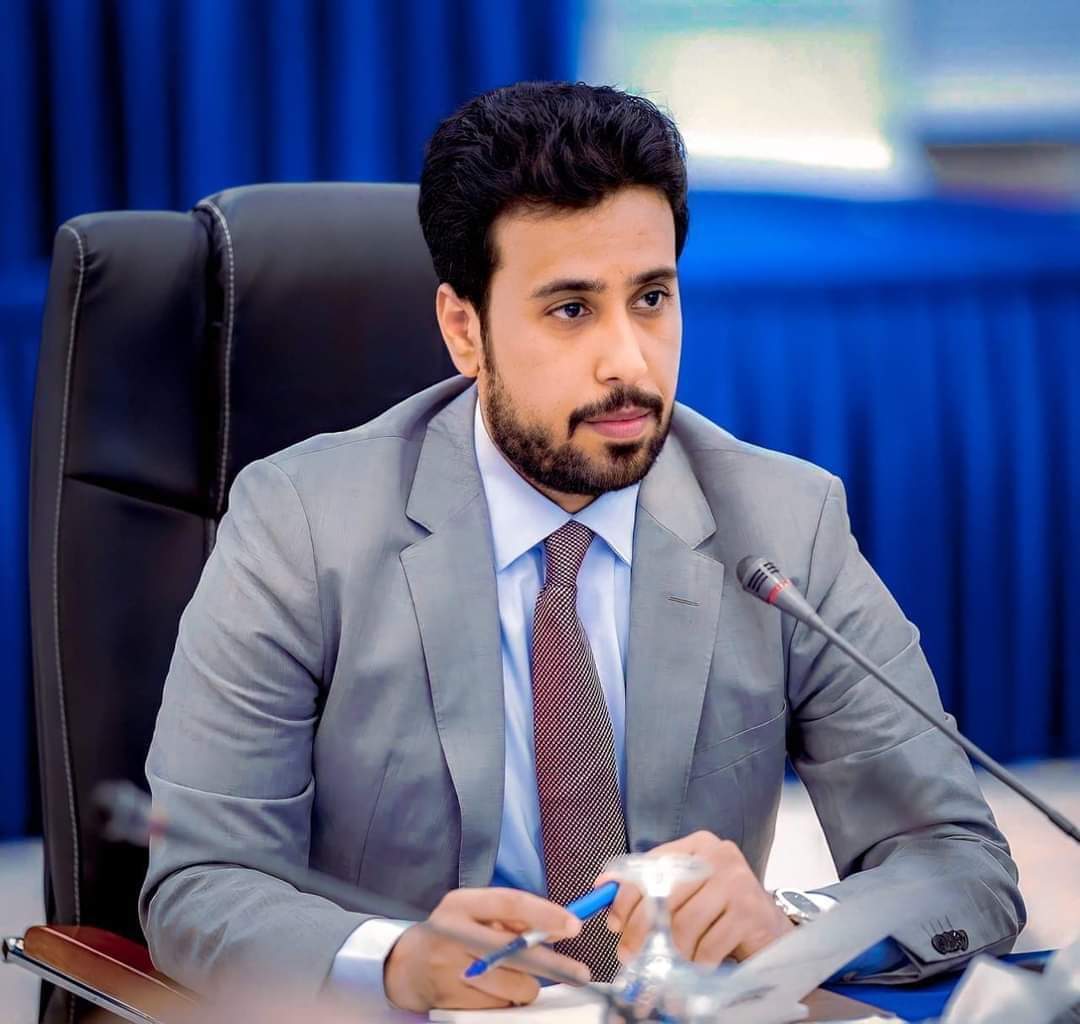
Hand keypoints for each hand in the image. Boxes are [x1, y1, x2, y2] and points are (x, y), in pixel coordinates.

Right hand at [383, 887, 589, 1012]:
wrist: (405, 966)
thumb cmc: (450, 933)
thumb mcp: (473, 912)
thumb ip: (510, 917)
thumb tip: (555, 928)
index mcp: (461, 904)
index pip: (510, 903)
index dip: (545, 914)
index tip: (573, 926)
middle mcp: (454, 932)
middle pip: (516, 950)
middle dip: (553, 964)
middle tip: (579, 973)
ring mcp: (451, 969)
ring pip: (514, 984)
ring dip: (525, 985)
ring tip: (512, 976)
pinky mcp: (452, 1000)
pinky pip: (500, 1005)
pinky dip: (505, 1000)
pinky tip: (491, 989)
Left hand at [601, 831, 792, 965]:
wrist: (770, 931)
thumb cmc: (720, 911)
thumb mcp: (685, 892)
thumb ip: (650, 887)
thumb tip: (602, 886)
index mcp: (697, 845)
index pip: (650, 866)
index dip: (626, 896)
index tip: (613, 923)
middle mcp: (717, 856)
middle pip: (663, 895)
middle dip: (639, 931)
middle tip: (629, 955)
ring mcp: (736, 881)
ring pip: (683, 924)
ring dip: (669, 953)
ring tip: (663, 967)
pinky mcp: (749, 912)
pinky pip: (707, 946)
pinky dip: (695, 963)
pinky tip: (695, 967)